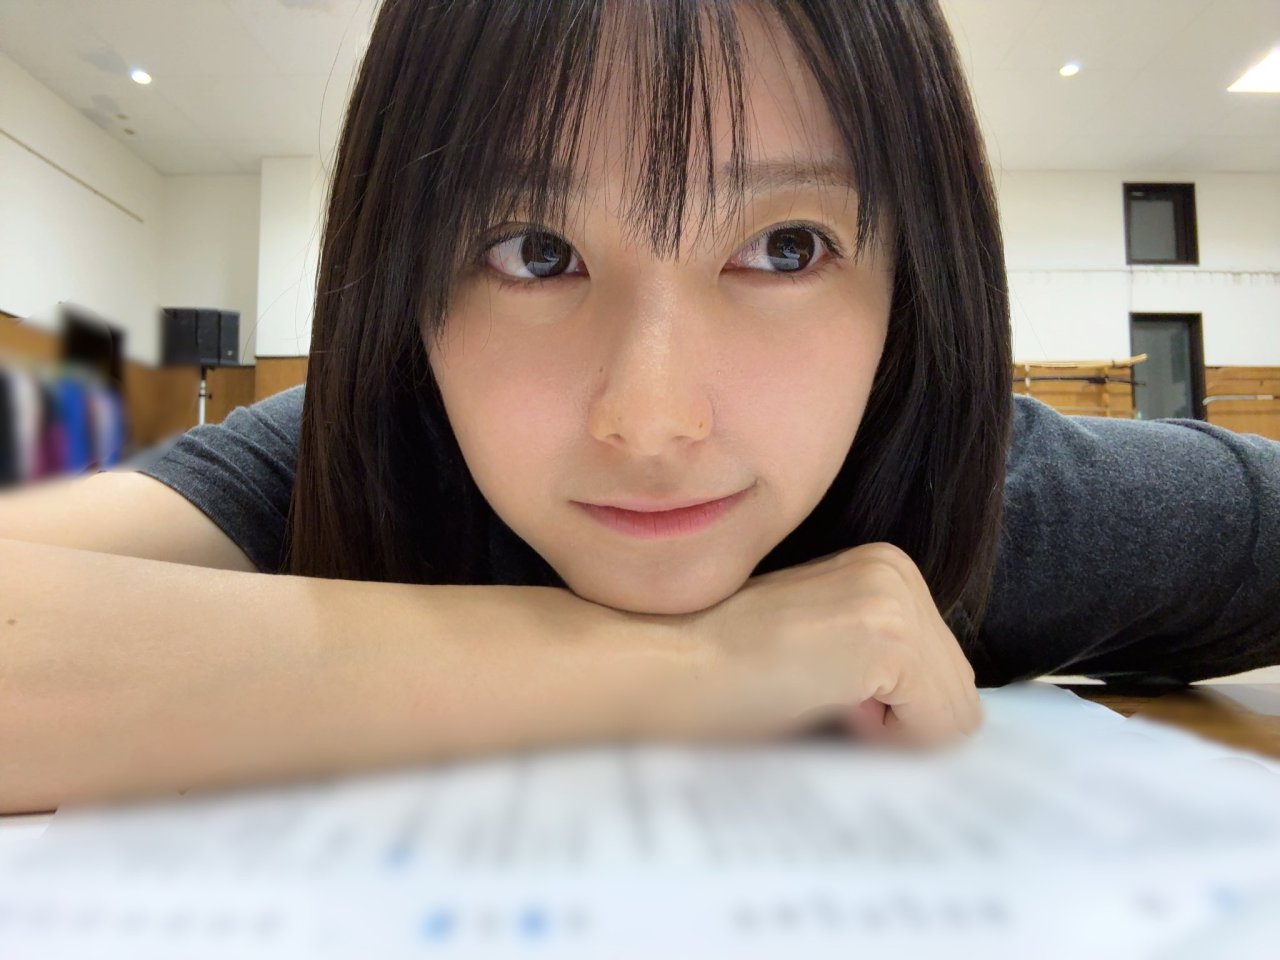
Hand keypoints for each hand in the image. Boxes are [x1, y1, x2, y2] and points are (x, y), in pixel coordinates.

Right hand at [683, 542, 983, 748]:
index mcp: (883, 568)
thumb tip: (945, 726)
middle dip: (899, 724)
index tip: (822, 694)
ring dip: (893, 733)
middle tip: (816, 699)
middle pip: (959, 692)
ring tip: (816, 697)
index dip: (890, 714)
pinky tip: (824, 703)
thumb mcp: (821, 654)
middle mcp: (898, 568)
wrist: (659, 665)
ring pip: (956, 715)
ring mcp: (896, 596)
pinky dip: (891, 742)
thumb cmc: (720, 674)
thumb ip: (880, 671)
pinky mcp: (889, 634)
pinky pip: (941, 727)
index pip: (943, 675)